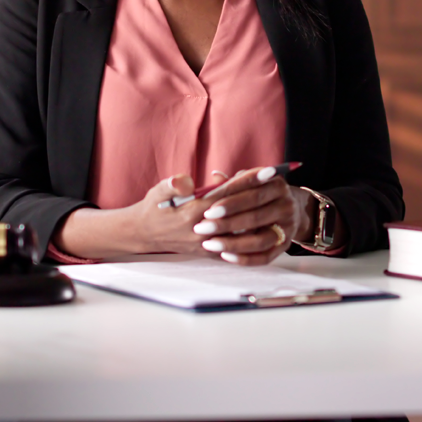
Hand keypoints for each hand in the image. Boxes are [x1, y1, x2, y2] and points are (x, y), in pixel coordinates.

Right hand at [53, 173, 258, 258]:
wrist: (144, 234)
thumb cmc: (154, 207)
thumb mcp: (159, 190)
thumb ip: (173, 184)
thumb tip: (186, 182)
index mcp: (192, 210)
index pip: (226, 193)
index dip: (247, 180)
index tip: (265, 170)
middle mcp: (203, 227)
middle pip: (238, 208)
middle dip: (258, 192)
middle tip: (277, 178)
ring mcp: (207, 241)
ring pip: (240, 227)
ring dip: (258, 210)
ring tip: (274, 197)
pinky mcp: (208, 250)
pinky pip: (234, 244)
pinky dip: (249, 233)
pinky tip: (264, 223)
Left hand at [190, 166, 314, 265]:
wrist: (290, 210)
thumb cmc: (261, 194)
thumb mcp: (252, 183)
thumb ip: (233, 182)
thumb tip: (215, 177)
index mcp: (277, 184)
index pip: (252, 189)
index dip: (230, 199)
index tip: (208, 207)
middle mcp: (286, 205)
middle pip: (255, 215)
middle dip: (226, 222)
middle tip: (202, 227)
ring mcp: (288, 228)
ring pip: (260, 240)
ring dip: (233, 243)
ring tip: (210, 244)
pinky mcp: (285, 247)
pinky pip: (265, 257)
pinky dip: (244, 258)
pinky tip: (225, 255)